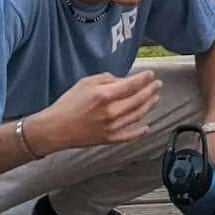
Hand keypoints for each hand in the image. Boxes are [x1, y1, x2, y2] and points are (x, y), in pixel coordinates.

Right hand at [37, 70, 162, 151]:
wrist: (56, 128)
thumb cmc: (68, 103)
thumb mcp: (85, 83)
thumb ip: (106, 79)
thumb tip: (123, 81)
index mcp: (105, 95)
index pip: (132, 85)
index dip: (144, 79)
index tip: (151, 74)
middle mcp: (111, 111)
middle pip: (139, 99)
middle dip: (151, 90)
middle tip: (158, 85)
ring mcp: (112, 127)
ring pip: (138, 115)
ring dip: (149, 106)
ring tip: (155, 98)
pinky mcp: (109, 139)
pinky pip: (130, 135)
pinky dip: (140, 131)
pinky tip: (146, 126)